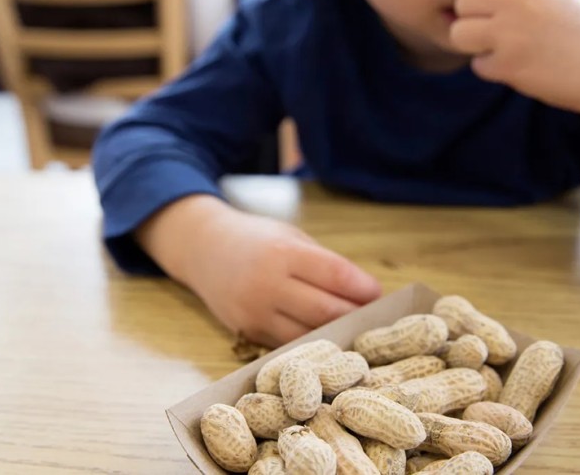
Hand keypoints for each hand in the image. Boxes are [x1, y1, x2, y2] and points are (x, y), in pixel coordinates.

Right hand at [138, 196, 381, 347]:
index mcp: (283, 253)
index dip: (362, 287)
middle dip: (354, 314)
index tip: (377, 293)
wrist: (202, 249)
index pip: (335, 275)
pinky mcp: (247, 331)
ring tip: (351, 327)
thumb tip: (364, 291)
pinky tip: (324, 336)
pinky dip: (310, 341)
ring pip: (308, 334)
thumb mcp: (290, 237)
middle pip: (325, 310)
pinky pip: (287, 343)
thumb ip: (323, 262)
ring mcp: (255, 312)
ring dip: (335, 333)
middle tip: (371, 315)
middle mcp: (267, 284)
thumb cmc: (255, 239)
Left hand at [450, 0, 579, 161]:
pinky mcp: (510, 64)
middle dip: (469, 20)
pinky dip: (493, 70)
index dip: (481, 2)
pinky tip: (519, 68)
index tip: (497, 18)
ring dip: (474, 46)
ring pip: (460, 33)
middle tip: (490, 36)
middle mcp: (520, 3)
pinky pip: (478, 65)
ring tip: (500, 51)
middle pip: (463, 2)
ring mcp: (512, 33)